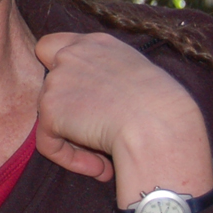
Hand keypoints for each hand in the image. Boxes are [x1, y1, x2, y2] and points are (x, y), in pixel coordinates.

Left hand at [35, 32, 212, 206]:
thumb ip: (110, 77)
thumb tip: (99, 101)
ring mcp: (57, 80)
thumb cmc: (164, 107)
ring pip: (51, 117)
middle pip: (50, 84)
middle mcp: (71, 55)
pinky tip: (100, 168)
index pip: (54, 46)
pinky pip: (48, 143)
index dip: (58, 71)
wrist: (158, 125)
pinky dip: (69, 159)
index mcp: (95, 44)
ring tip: (107, 157)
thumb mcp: (138, 75)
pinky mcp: (50, 110)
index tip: (78, 97)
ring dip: (75, 140)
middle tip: (94, 132)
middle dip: (66, 109)